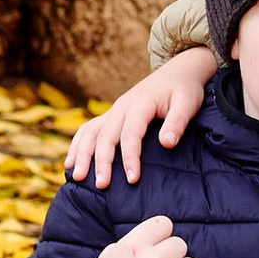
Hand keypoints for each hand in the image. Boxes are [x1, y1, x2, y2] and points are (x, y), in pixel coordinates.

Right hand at [66, 51, 218, 186]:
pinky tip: (70, 164)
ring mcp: (114, 110)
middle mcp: (122, 106)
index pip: (131, 134)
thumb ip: (178, 122)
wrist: (178, 71)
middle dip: (101, 162)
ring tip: (77, 178)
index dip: (130, 157)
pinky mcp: (112, 115)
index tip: (132, 179)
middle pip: (105, 135)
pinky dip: (78, 146)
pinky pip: (88, 129)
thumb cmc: (184, 90)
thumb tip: (167, 143)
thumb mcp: (188, 103)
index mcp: (141, 104)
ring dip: (82, 154)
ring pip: (91, 132)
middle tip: (102, 185)